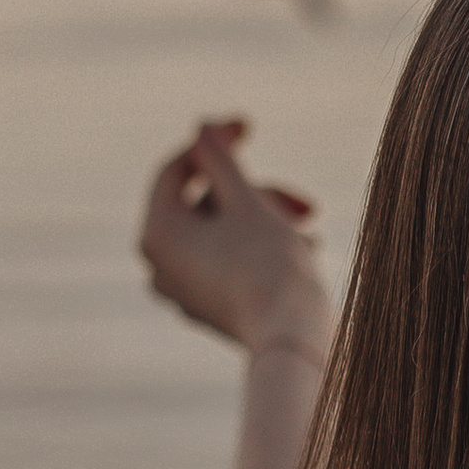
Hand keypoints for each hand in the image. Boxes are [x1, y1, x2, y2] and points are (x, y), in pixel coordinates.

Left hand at [140, 119, 330, 364]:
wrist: (293, 341)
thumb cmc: (270, 268)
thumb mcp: (247, 202)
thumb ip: (221, 159)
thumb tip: (203, 128)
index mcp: (157, 234)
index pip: (175, 169)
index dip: (213, 143)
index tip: (249, 127)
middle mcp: (160, 264)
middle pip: (206, 202)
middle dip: (257, 193)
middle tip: (305, 203)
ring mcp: (183, 289)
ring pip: (224, 231)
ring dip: (268, 219)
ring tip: (311, 231)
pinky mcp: (209, 306)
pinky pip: (230, 259)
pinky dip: (263, 246)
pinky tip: (307, 250)